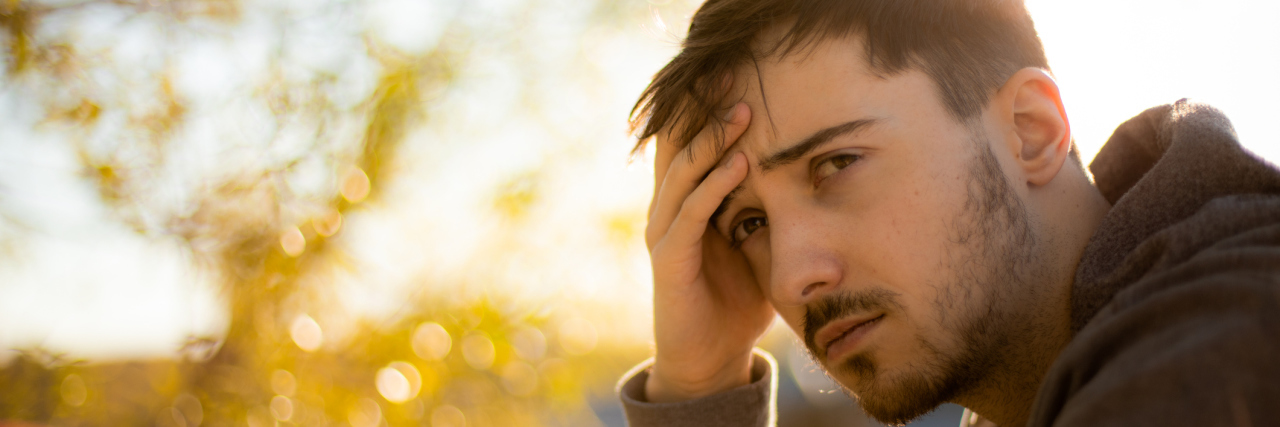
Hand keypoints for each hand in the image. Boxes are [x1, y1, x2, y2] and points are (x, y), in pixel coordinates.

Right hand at [644, 103, 775, 401]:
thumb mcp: (760, 249)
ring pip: (683, 174)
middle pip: (682, 151)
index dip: (711, 118)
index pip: (694, 150)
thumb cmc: (736, 302)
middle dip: (709, 117)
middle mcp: (669, 212)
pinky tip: (737, 164)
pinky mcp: (669, 258)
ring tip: (740, 114)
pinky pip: (690, 213)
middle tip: (738, 85)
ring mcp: (666, 233)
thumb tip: (816, 186)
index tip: (740, 86)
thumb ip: (773, 216)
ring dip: (711, 142)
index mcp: (687, 206)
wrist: (710, 357)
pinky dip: (712, 186)